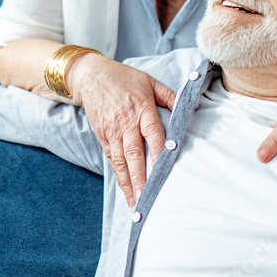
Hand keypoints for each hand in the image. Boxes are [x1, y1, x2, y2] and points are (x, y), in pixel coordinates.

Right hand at [69, 55, 175, 205]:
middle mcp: (126, 124)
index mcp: (141, 109)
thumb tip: (187, 106)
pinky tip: (125, 188)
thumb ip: (168, 95)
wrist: (90, 76)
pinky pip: (111, 158)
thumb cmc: (122, 78)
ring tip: (135, 201)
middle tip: (147, 197)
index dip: (158, 152)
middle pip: (134, 154)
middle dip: (140, 177)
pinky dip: (118, 175)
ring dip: (128, 182)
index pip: (152, 134)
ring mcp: (112, 132)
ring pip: (121, 161)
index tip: (163, 169)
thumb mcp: (148, 81)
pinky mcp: (102, 136)